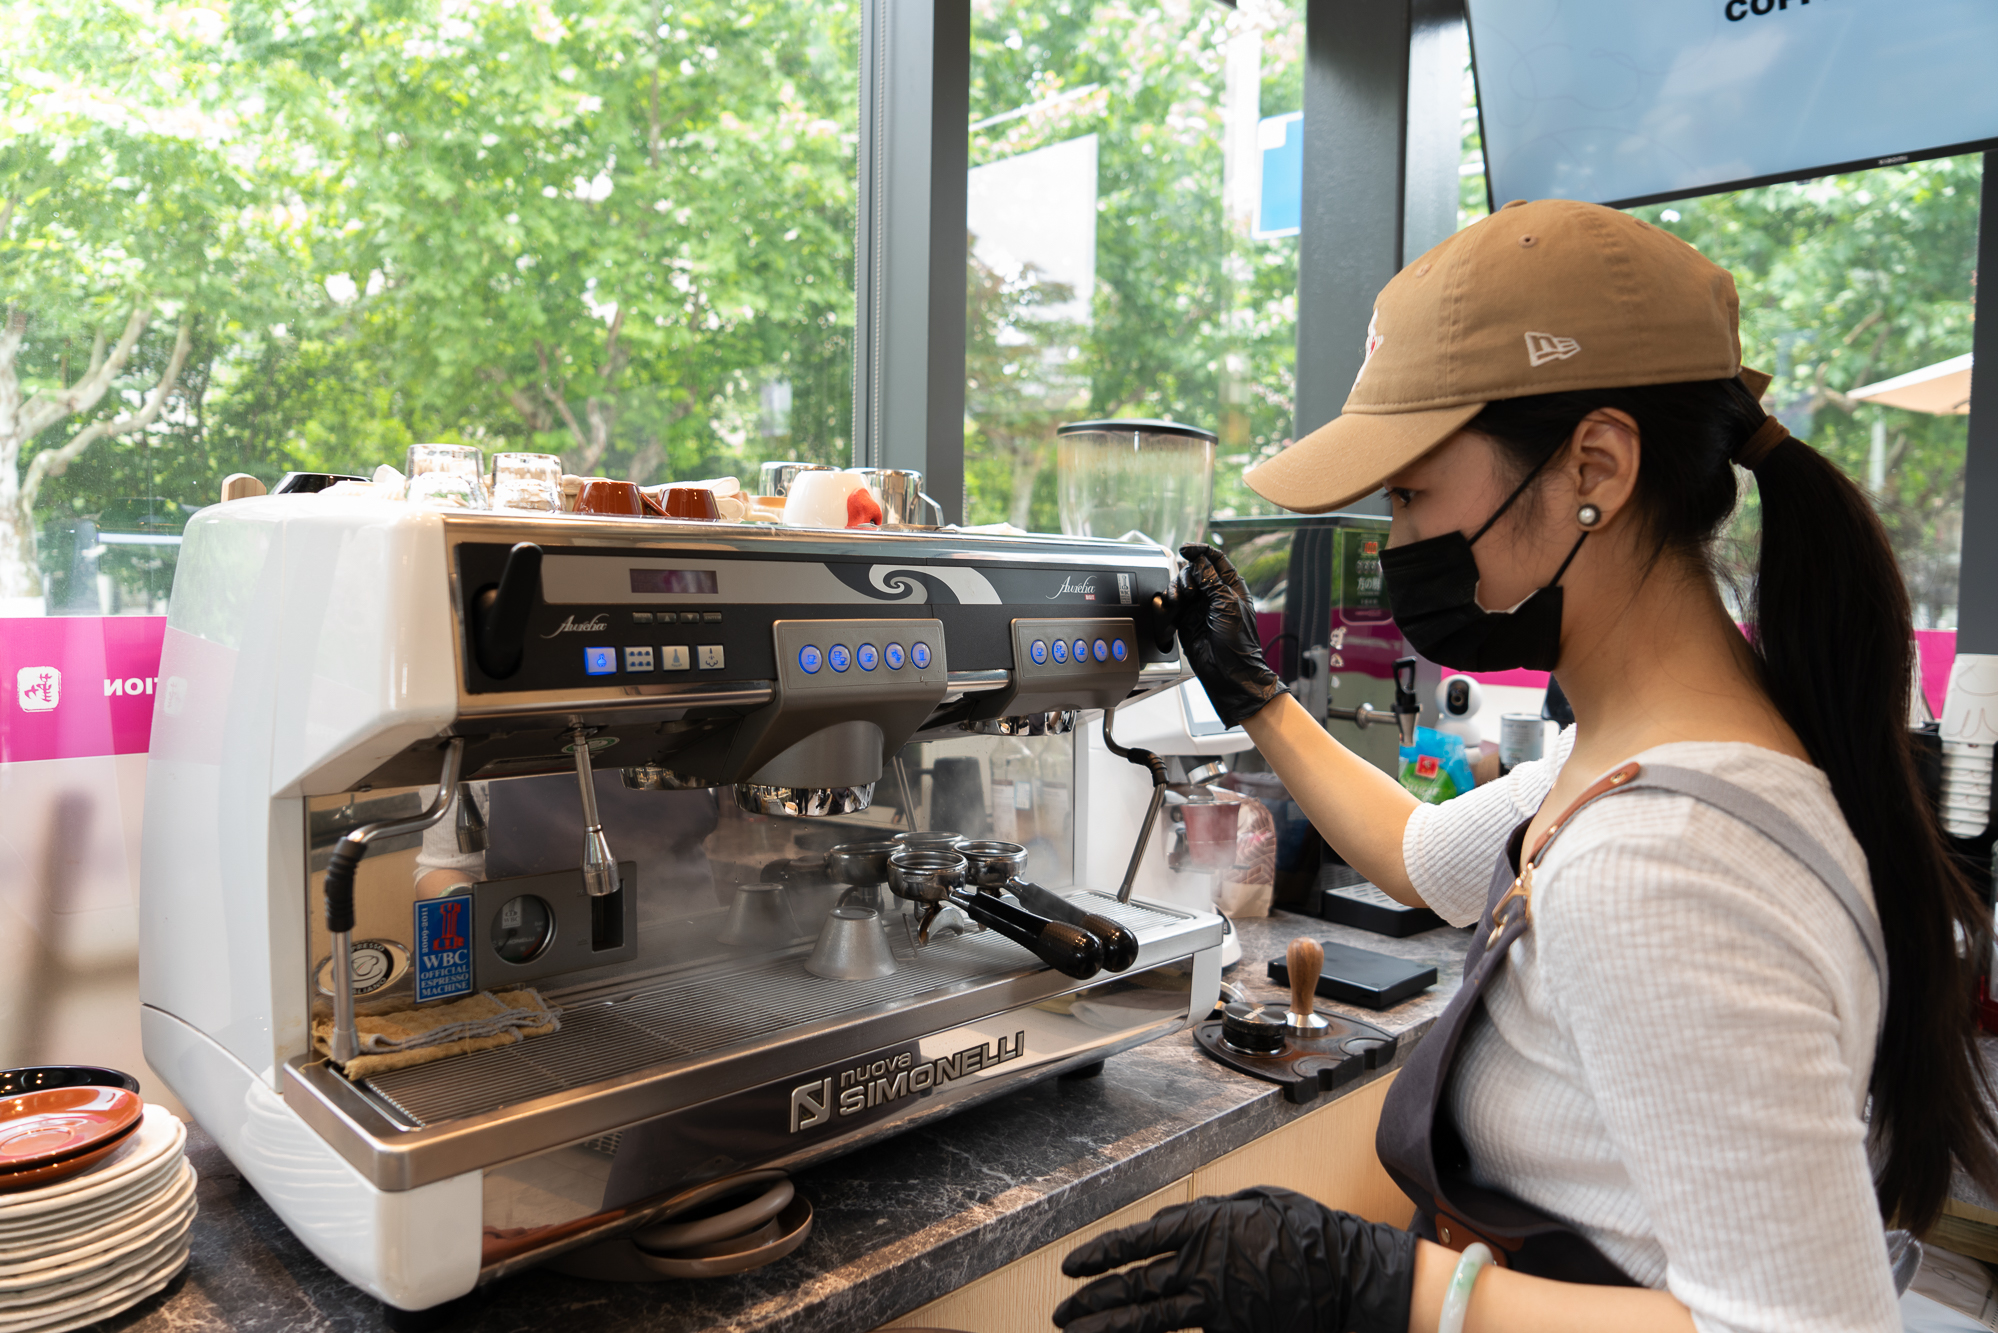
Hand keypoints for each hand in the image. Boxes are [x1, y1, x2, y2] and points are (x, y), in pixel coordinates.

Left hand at [1053, 1187, 1414, 1332]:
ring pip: (1147, 1324)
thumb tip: (1175, 1223)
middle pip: (1131, 1289)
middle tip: (1063, 1315)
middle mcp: (1200, 1268)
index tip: (1071, 1267)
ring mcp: (1214, 1308)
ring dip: (1107, 1331)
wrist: (1349, 1275)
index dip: (1099, 1255)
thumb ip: (1209, 1217)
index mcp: (1201, 1228)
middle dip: (1091, 1303)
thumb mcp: (1253, 1203)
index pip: (1134, 1242)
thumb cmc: (1306, 1234)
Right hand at [1174, 545, 1288, 728]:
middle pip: (1194, 570)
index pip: (1215, 559)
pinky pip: (1172, 604)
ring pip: (1181, 586)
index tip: (1185, 549)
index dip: (1200, 550)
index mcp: (1231, 586)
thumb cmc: (1238, 642)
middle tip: (1188, 591)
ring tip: (1179, 602)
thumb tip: (1198, 561)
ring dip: (1176, 590)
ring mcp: (1199, 607)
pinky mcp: (1186, 620)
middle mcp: (1215, 594)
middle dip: (1186, 576)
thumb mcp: (1227, 604)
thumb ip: (1211, 580)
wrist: (1227, 671)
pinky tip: (1172, 611)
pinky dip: (1169, 604)